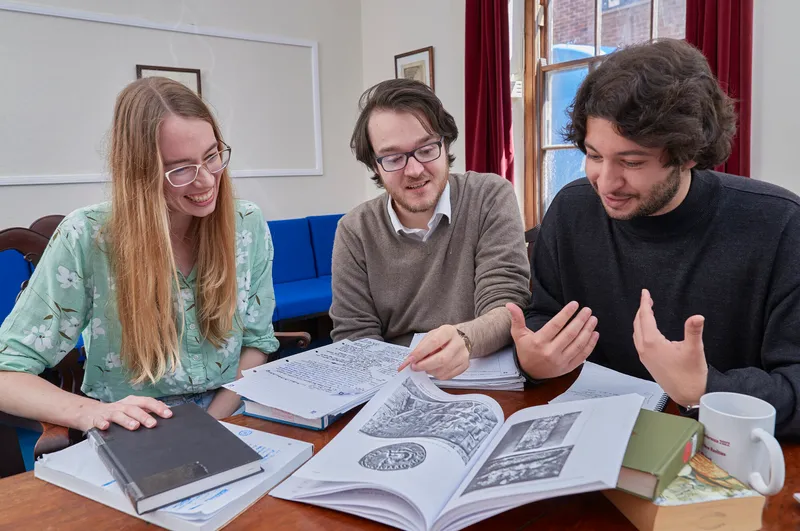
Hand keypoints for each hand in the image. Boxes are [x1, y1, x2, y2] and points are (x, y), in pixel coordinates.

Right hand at [75, 395, 172, 431]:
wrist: (89, 412)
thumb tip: (166, 409)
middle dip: (144, 416)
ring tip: (135, 426)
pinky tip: (106, 426)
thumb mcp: (132, 408)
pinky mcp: (96, 420)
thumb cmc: (115, 411)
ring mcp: (109, 413)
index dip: (158, 407)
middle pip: (134, 409)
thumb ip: (147, 408)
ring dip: (127, 420)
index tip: (168, 414)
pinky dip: (102, 423)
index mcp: (131, 402)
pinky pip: (99, 421)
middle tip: (153, 424)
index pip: (147, 402)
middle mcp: (121, 406)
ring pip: (119, 415)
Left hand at [397, 325, 469, 379]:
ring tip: (425, 366)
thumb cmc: (442, 338)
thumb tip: (410, 361)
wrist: (460, 340)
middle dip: (425, 365)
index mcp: (449, 331)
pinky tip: (434, 369)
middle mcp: (459, 343)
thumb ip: (421, 347)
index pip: (434, 342)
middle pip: (441, 359)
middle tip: (414, 367)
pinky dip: (437, 375)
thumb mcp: (431, 336)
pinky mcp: (464, 365)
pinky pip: (447, 376)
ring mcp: (463, 355)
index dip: (421, 352)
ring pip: (443, 370)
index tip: (410, 359)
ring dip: (430, 371)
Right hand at [508, 301, 598, 378]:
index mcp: (539, 342)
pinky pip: (582, 355)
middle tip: (587, 310)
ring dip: (588, 331)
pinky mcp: (568, 367)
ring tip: (593, 319)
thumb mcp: (518, 335)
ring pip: (578, 344)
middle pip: (570, 334)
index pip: (556, 325)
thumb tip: (510, 304)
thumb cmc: (526, 351)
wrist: (529, 372)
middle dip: (581, 320)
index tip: (575, 304)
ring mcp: (561, 361)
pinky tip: (594, 334)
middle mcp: (551, 352)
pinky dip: (590, 345)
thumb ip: (517, 319)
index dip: (566, 314)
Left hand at [633, 289, 707, 406]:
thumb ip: (694, 331)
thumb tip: (697, 316)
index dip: (645, 303)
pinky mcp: (648, 363)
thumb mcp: (694, 350)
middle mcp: (644, 349)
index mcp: (652, 343)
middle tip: (647, 299)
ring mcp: (645, 357)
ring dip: (640, 320)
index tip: (645, 292)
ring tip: (647, 311)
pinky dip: (641, 331)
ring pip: (637, 333)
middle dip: (642, 310)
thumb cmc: (691, 375)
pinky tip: (648, 331)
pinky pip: (639, 342)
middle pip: (638, 323)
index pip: (645, 317)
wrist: (689, 395)